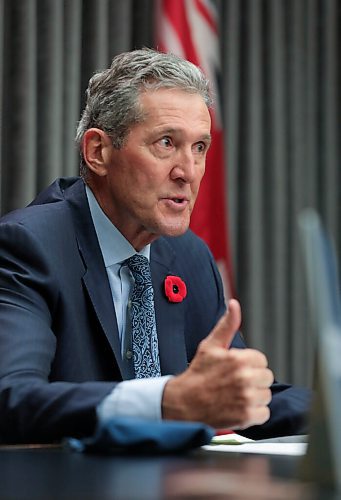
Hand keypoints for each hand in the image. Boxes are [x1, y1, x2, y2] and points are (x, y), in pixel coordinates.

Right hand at [162, 299, 273, 428]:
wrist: (184, 403)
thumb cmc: (198, 374)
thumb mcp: (210, 345)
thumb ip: (227, 325)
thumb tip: (234, 304)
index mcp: (238, 359)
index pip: (261, 360)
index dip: (249, 364)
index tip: (235, 369)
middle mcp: (244, 378)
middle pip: (266, 377)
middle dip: (254, 380)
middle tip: (235, 382)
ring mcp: (246, 398)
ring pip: (266, 395)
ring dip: (254, 396)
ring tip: (235, 395)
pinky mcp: (246, 416)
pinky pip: (264, 413)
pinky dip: (254, 413)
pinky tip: (238, 407)